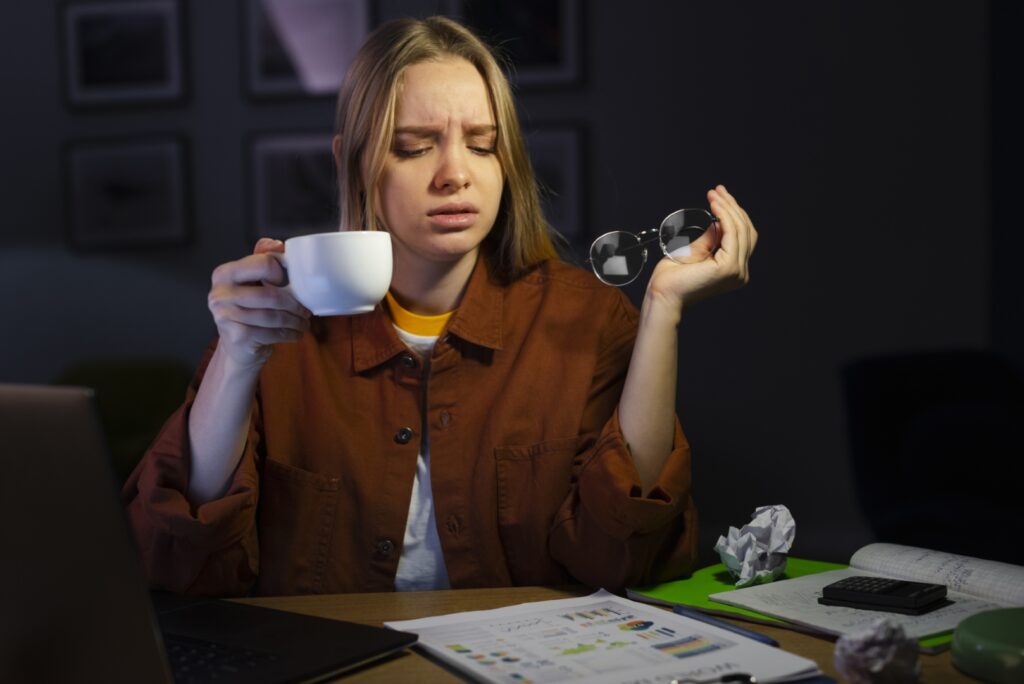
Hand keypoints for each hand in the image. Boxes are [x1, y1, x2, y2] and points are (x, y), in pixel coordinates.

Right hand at [207, 238, 310, 368]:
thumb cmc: (249, 308)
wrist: (237, 345)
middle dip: (294, 304)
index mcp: (224, 274)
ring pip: (273, 316)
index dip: (281, 273)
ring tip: (304, 322)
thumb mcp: (252, 281)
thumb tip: (277, 244)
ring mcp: (225, 316)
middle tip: (306, 310)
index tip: (289, 283)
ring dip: (295, 321)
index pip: (262, 264)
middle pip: (270, 295)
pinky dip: (289, 334)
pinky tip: (296, 333)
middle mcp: (220, 294)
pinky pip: (272, 333)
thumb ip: (262, 259)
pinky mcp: (236, 337)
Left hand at [647, 184, 757, 310]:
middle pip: (746, 231)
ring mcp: (737, 271)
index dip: (734, 214)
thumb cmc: (672, 277)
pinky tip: (715, 204)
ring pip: (740, 229)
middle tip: (718, 190)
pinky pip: (732, 233)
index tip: (720, 196)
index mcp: (734, 270)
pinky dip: (725, 215)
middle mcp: (740, 273)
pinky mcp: (729, 267)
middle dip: (733, 207)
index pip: (743, 237)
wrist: (662, 293)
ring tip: (714, 194)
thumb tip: (718, 221)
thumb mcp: (695, 251)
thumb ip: (711, 238)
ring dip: (728, 207)